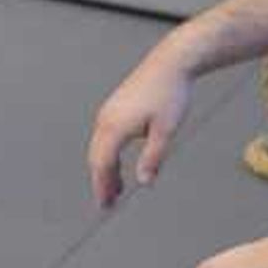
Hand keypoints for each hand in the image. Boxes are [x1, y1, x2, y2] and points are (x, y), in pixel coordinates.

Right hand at [88, 51, 196, 206]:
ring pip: (99, 149)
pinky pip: (105, 138)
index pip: (102, 165)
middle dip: (102, 182)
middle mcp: (106, 120)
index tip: (106, 206)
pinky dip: (109, 155)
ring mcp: (108, 113)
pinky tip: (119, 163)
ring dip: (106, 169)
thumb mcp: (166, 130)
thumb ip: (153, 158)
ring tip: (117, 188)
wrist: (171, 62)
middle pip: (97, 159)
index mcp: (115, 127)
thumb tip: (144, 182)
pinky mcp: (114, 108)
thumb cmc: (171, 93)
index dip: (102, 187)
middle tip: (109, 203)